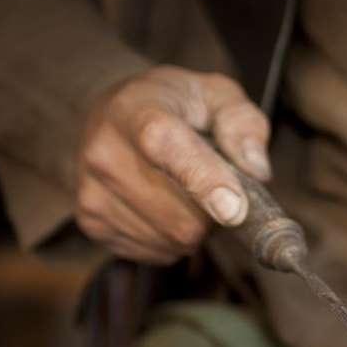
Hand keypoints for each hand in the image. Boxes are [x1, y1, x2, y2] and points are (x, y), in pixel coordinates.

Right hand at [75, 65, 270, 263]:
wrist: (112, 115)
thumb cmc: (174, 106)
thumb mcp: (217, 95)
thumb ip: (242, 123)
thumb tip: (254, 168)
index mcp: (137, 110)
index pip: (165, 147)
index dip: (202, 180)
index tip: (234, 209)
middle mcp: (105, 152)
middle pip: (181, 215)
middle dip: (215, 211)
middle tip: (213, 183)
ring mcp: (92, 192)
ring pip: (174, 240)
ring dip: (197, 226)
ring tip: (184, 191)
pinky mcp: (93, 223)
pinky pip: (159, 252)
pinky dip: (174, 238)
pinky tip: (164, 206)